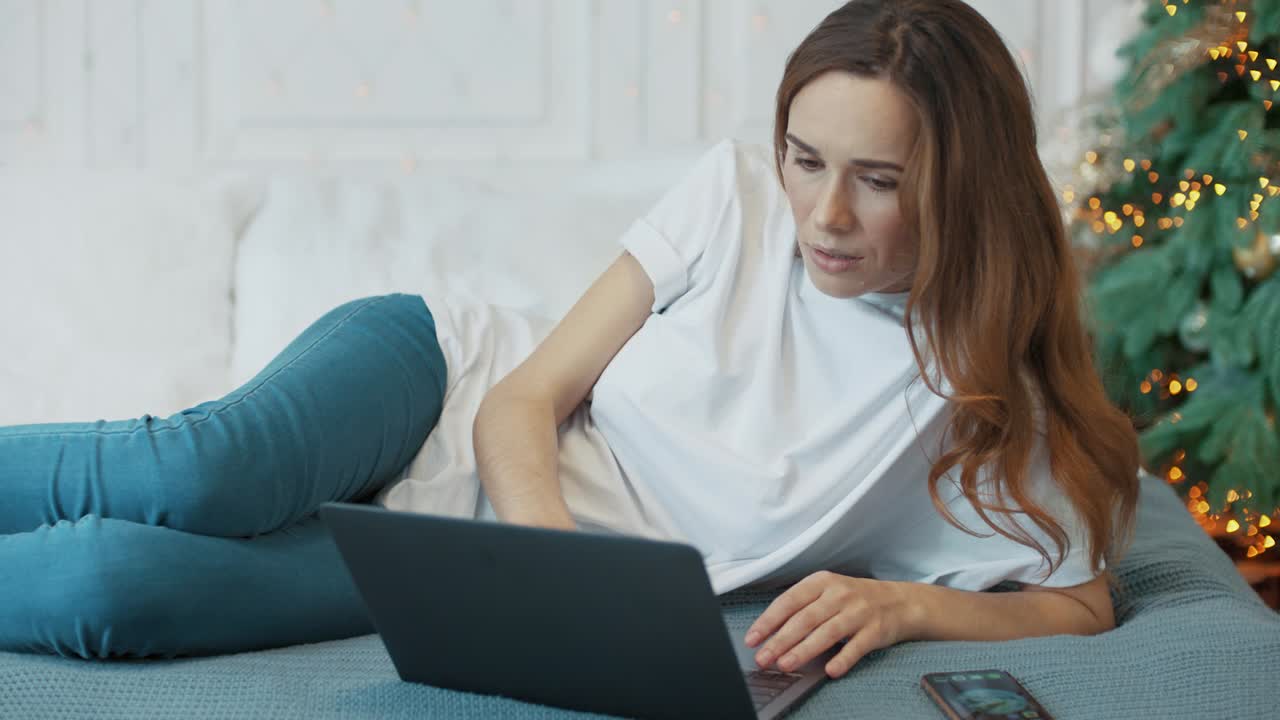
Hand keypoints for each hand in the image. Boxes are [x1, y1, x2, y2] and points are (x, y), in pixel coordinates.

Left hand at [742, 570, 913, 678]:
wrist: (899, 602)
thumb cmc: (854, 599)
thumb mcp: (827, 592)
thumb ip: (802, 607)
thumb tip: (769, 633)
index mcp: (821, 582)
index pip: (788, 601)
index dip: (768, 621)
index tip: (752, 639)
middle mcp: (839, 594)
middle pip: (804, 619)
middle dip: (780, 641)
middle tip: (763, 658)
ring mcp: (858, 612)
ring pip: (826, 633)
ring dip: (804, 650)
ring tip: (785, 665)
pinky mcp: (875, 630)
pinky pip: (856, 647)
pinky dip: (842, 659)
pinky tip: (829, 670)